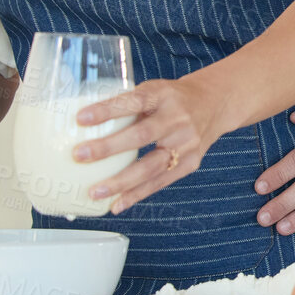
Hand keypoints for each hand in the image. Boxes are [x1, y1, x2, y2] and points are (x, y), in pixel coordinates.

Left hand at [74, 76, 227, 213]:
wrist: (215, 104)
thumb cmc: (173, 98)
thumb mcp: (155, 91)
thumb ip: (128, 107)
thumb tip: (85, 127)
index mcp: (164, 95)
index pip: (134, 101)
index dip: (108, 110)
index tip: (81, 118)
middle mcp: (177, 118)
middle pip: (142, 135)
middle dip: (109, 148)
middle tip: (80, 156)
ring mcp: (186, 142)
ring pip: (152, 165)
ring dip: (121, 181)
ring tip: (95, 192)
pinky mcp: (190, 162)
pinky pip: (161, 181)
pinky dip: (137, 194)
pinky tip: (117, 204)